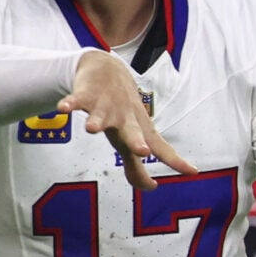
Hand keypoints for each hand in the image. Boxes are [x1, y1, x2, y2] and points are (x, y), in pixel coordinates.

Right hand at [60, 48, 191, 189]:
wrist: (107, 68)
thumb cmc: (121, 110)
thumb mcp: (129, 138)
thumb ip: (137, 166)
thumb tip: (150, 188)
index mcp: (139, 129)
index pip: (160, 147)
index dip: (175, 160)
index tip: (193, 171)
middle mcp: (125, 118)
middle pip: (132, 131)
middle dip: (136, 141)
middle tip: (142, 151)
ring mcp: (105, 105)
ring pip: (101, 115)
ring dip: (96, 121)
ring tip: (91, 129)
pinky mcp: (86, 94)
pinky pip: (76, 100)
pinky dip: (69, 103)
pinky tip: (62, 108)